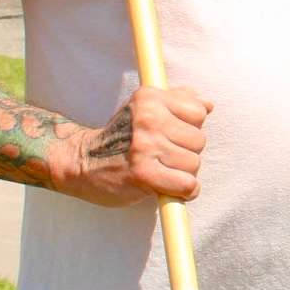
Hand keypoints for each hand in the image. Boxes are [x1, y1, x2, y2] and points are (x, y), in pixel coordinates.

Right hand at [58, 85, 210, 205]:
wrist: (80, 162)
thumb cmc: (120, 137)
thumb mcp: (143, 109)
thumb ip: (176, 101)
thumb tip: (209, 104)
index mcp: (149, 98)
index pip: (199, 112)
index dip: (189, 128)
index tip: (170, 135)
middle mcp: (148, 119)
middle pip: (200, 140)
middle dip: (186, 152)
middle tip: (163, 157)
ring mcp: (145, 146)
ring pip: (194, 164)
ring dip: (183, 173)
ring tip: (161, 171)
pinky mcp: (143, 174)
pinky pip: (187, 184)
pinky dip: (184, 191)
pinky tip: (168, 187)